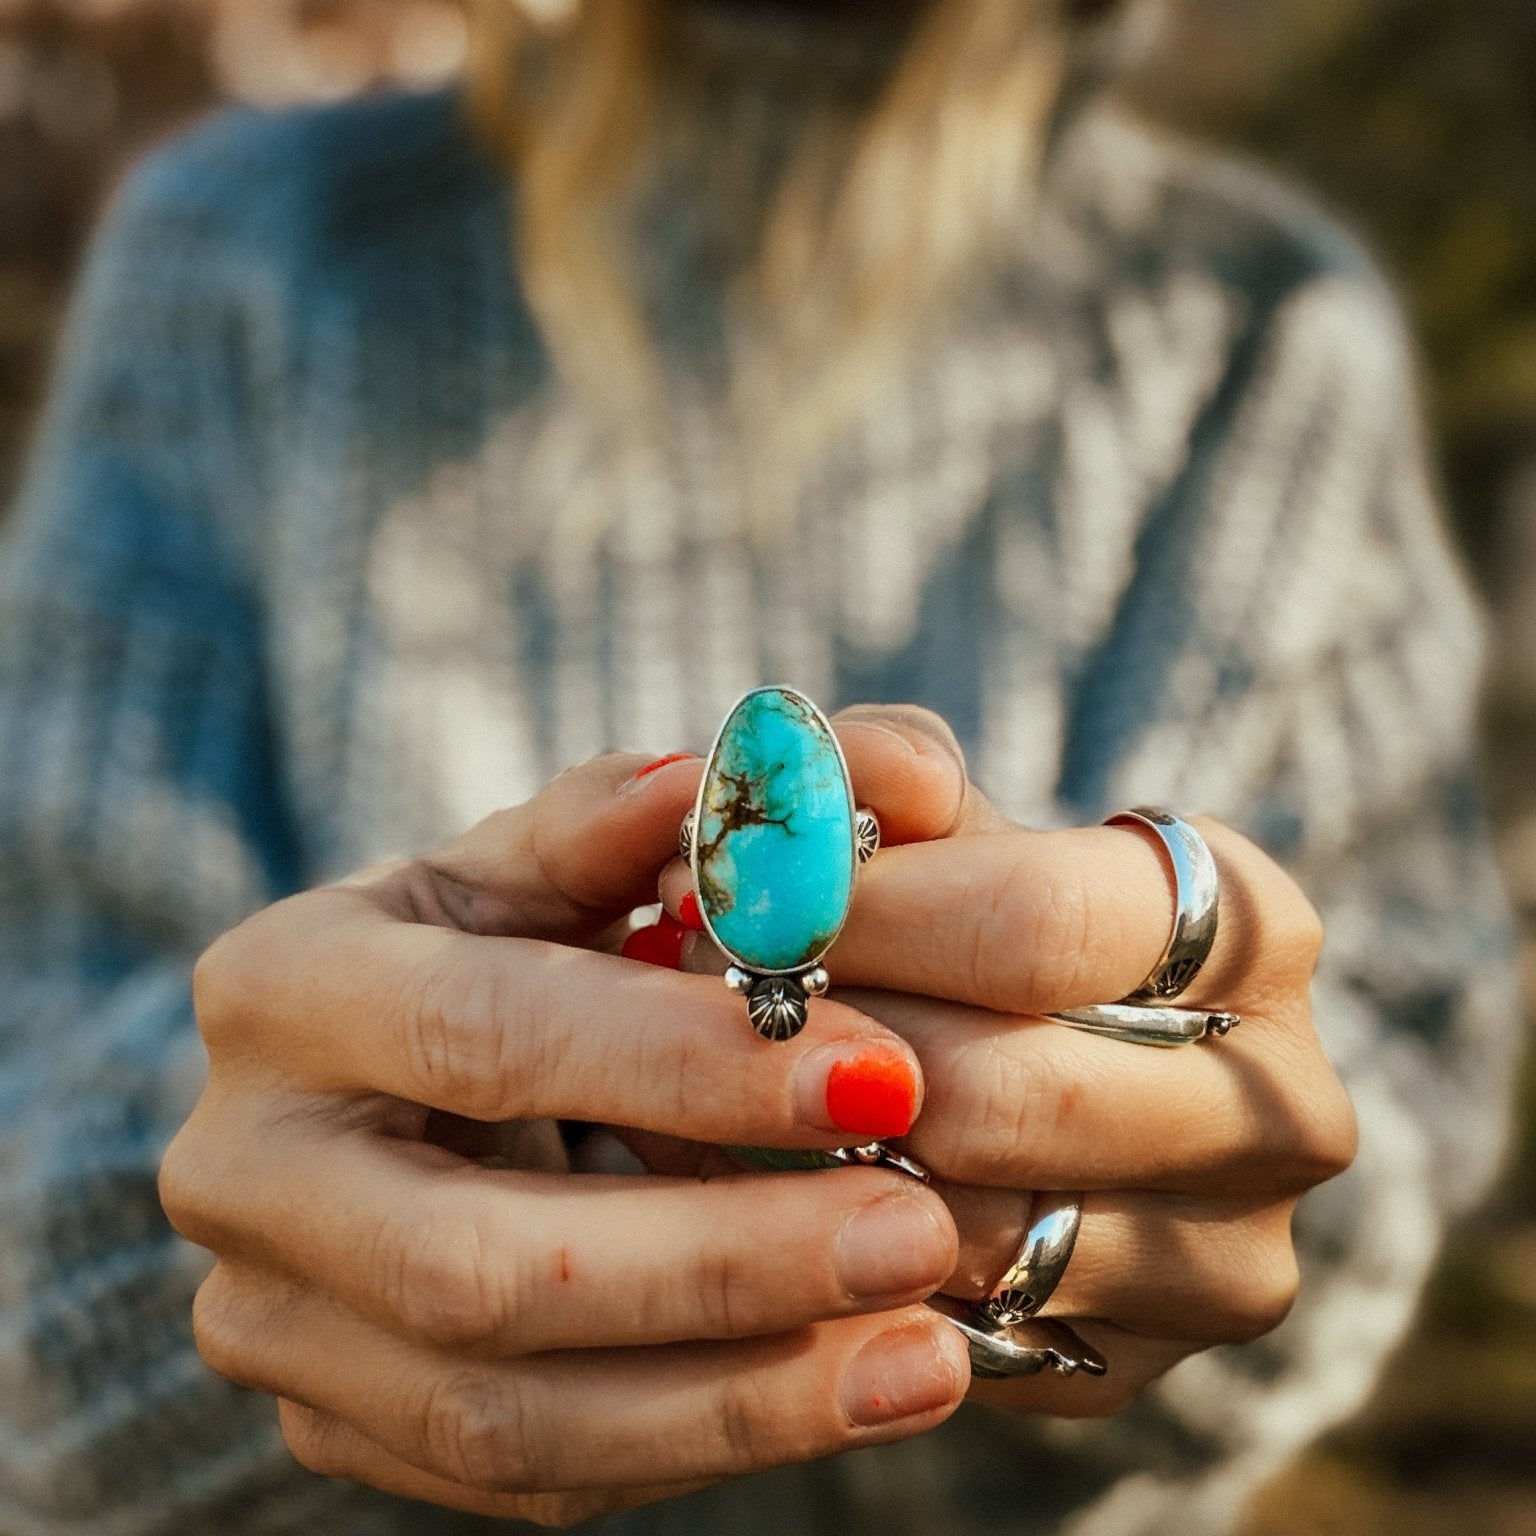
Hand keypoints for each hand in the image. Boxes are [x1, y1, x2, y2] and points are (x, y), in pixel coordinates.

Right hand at [159, 741, 987, 1524]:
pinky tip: (848, 1393)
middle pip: (477, 1263)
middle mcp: (242, 1169)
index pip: (485, 1031)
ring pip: (501, 1412)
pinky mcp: (336, 1425)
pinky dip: (700, 1441)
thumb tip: (732, 777)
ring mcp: (276, 1322)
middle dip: (718, 1259)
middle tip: (916, 1232)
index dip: (679, 1060)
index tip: (879, 1071)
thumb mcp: (534, 866)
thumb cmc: (488, 945)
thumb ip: (618, 823)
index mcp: (284, 988)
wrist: (382, 1084)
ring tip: (921, 1354)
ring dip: (736, 1396)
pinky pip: (526, 1473)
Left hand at [660, 705, 1357, 1416]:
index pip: (1040, 925)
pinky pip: (945, 1328)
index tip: (738, 898)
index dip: (866, 911)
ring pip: (962, 1227)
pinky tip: (780, 1181)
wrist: (1049, 1067)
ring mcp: (1227, 1259)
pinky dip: (837, 1254)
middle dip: (820, 1038)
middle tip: (709, 996)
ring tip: (728, 1074)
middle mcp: (1283, 1108)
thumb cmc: (986, 915)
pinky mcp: (1139, 1369)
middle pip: (998, 1093)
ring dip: (806, 1153)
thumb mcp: (954, 821)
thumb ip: (883, 774)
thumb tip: (807, 764)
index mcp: (1259, 932)